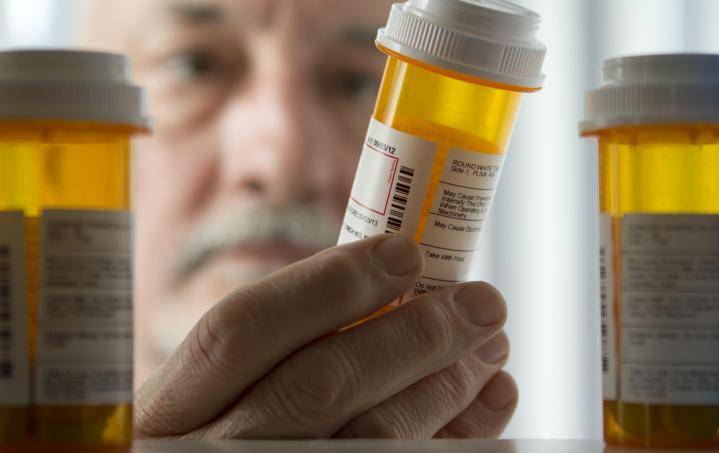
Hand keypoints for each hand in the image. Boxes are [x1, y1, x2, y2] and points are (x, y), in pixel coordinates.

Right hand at [134, 235, 516, 438]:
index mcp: (173, 409)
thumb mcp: (216, 397)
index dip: (329, 283)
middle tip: (482, 302)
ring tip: (490, 348)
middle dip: (414, 334)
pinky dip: (457, 438)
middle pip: (319, 383)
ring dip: (447, 386)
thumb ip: (282, 346)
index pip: (240, 328)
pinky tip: (486, 407)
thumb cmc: (229, 440)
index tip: (405, 251)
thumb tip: (398, 285)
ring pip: (372, 438)